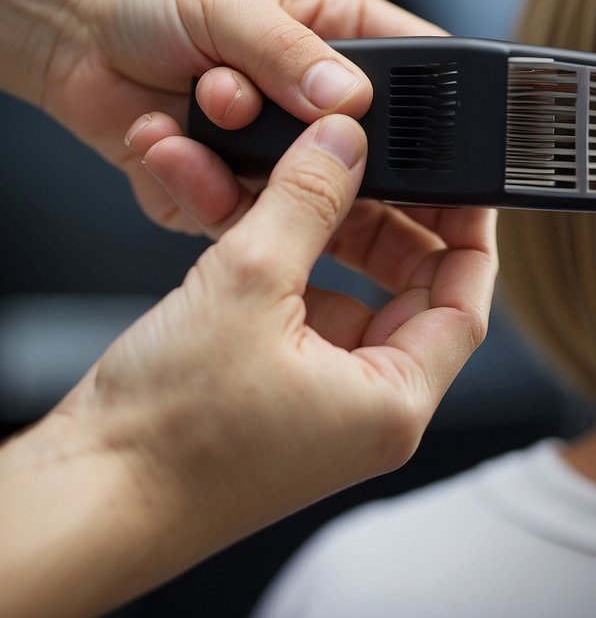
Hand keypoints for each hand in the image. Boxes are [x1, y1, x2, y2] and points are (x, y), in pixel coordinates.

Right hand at [18, 115, 496, 616]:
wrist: (87, 493)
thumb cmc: (169, 433)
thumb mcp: (249, 284)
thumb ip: (307, 201)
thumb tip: (344, 141)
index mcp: (394, 401)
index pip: (465, 301)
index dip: (468, 231)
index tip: (459, 178)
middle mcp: (369, 408)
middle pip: (409, 292)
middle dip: (385, 222)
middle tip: (368, 166)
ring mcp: (322, 402)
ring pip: (349, 295)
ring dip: (322, 234)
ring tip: (295, 178)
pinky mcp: (277, 392)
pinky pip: (301, 312)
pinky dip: (284, 265)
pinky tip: (249, 220)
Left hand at [38, 0, 439, 232]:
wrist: (74, 40)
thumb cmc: (158, 0)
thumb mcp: (232, 7)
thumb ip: (288, 53)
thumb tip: (345, 97)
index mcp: (348, 45)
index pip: (423, 83)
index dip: (440, 120)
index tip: (438, 145)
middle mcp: (324, 110)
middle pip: (381, 163)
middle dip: (345, 165)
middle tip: (312, 148)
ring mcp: (285, 159)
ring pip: (311, 202)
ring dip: (253, 164)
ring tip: (209, 101)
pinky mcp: (238, 198)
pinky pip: (242, 221)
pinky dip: (201, 185)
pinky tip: (169, 136)